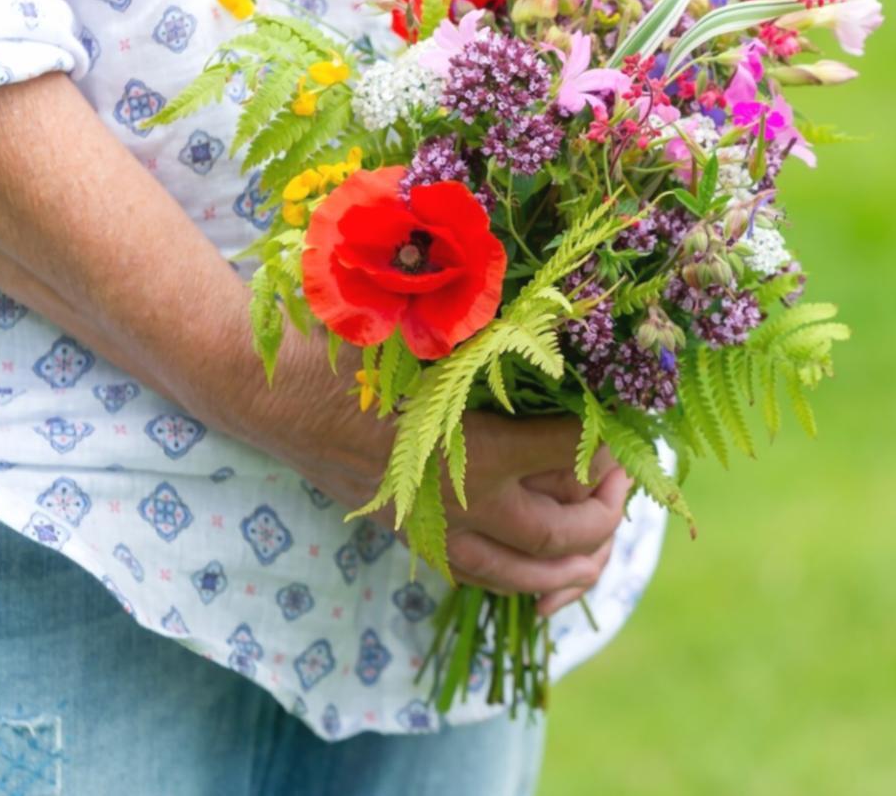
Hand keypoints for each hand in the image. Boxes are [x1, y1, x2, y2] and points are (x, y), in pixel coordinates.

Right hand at [211, 331, 631, 609]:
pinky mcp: (412, 534)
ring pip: (522, 572)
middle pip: (561, 532)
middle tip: (621, 478)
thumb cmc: (346, 342)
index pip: (572, 449)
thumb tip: (565, 315)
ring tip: (602, 548)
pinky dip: (520, 581)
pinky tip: (544, 575)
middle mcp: (463, 499)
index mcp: (476, 444)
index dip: (613, 434)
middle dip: (608, 511)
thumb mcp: (425, 320)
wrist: (266, 389)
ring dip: (573, 566)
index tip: (630, 414)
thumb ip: (493, 323)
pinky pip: (477, 575)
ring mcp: (434, 525)